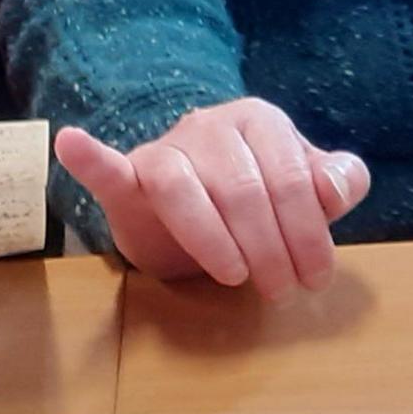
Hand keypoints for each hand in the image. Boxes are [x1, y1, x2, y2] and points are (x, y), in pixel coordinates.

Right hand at [55, 99, 369, 298]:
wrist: (198, 205)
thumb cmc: (258, 197)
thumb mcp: (304, 189)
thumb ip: (335, 182)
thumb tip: (340, 184)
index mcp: (261, 121)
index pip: (291, 176)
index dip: (307, 231)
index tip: (314, 278)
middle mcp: (212, 126)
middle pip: (243, 188)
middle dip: (269, 247)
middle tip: (280, 292)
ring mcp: (167, 148)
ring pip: (183, 187)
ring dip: (212, 239)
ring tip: (234, 276)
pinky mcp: (129, 176)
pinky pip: (108, 165)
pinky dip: (89, 157)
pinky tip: (72, 143)